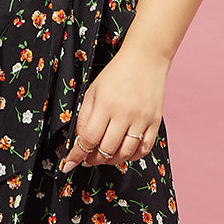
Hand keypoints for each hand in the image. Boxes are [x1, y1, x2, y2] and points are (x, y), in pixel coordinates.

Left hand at [58, 46, 167, 172]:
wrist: (146, 59)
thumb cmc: (116, 74)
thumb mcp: (92, 90)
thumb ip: (84, 116)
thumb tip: (80, 141)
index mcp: (105, 104)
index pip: (88, 139)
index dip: (76, 155)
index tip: (68, 164)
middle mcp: (124, 114)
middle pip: (106, 150)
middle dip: (92, 160)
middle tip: (87, 159)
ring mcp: (142, 119)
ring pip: (125, 154)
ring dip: (111, 161)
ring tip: (103, 157)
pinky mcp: (155, 122)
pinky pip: (144, 149)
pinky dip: (131, 156)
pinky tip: (122, 152)